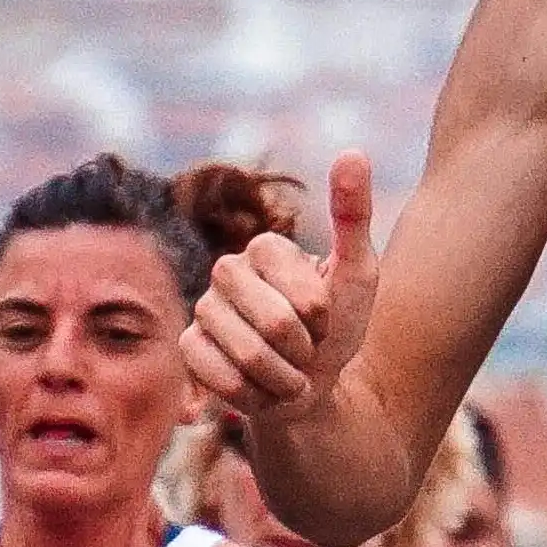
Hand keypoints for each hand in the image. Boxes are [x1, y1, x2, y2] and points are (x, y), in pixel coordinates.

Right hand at [179, 149, 377, 421]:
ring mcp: (203, 308)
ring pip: (249, 355)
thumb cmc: (336, 327)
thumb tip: (354, 151)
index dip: (322, 320)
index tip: (324, 320)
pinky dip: (254, 395)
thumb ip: (353, 215)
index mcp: (265, 247)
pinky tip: (262, 389)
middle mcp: (226, 269)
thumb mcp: (358, 274)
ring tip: (288, 372)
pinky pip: (219, 376)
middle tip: (306, 350)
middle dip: (304, 352)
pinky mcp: (188, 347)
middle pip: (275, 325)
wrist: (310, 384)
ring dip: (284, 378)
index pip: (303, 295)